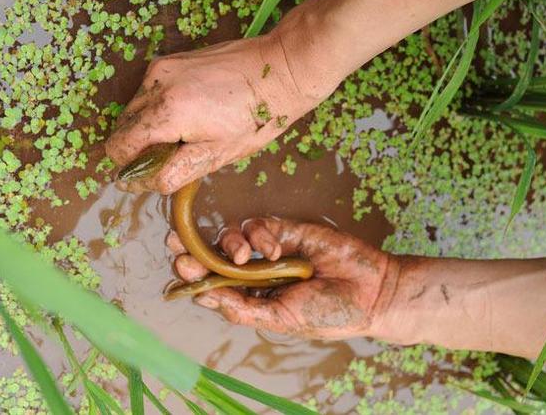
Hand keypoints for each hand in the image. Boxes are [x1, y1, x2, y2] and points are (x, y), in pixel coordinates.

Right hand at [105, 32, 332, 193]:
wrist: (280, 70)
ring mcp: (161, 68)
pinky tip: (189, 113)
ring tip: (187, 133)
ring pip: (134, 109)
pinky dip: (158, 109)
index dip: (129, 167)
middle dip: (140, 147)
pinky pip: (148, 92)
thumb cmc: (256, 118)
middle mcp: (155, 84)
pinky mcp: (169, 60)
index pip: (119, 147)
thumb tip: (137, 184)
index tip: (152, 173)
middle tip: (177, 154)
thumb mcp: (216, 155)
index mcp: (167, 112)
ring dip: (149, 128)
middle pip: (123, 127)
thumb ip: (172, 172)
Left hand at [165, 218, 399, 339]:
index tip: (179, 268)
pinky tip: (275, 248)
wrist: (370, 290)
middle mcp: (255, 273)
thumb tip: (205, 297)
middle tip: (176, 244)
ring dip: (229, 243)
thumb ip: (245, 309)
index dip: (192, 276)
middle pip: (212, 256)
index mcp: (251, 298)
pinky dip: (260, 234)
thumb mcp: (282, 319)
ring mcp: (268, 249)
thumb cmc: (328, 313)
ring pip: (230, 237)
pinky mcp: (285, 229)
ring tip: (243, 257)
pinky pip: (258, 225)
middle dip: (192, 249)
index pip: (212, 285)